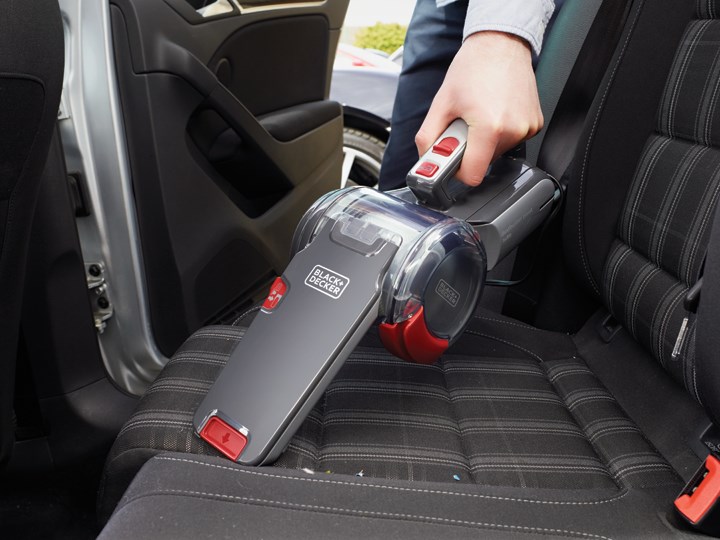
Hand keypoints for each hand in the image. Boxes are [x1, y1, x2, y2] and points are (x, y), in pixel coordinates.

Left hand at [415, 31, 542, 186]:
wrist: (500, 44)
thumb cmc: (473, 67)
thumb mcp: (441, 103)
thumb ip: (428, 137)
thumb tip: (425, 160)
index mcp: (489, 128)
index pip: (473, 175)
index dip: (458, 171)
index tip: (453, 160)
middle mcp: (512, 131)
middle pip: (484, 163)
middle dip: (471, 149)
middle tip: (465, 124)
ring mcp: (527, 128)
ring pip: (498, 152)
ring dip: (485, 140)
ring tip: (481, 113)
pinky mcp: (535, 124)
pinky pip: (512, 141)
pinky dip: (501, 132)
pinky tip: (496, 110)